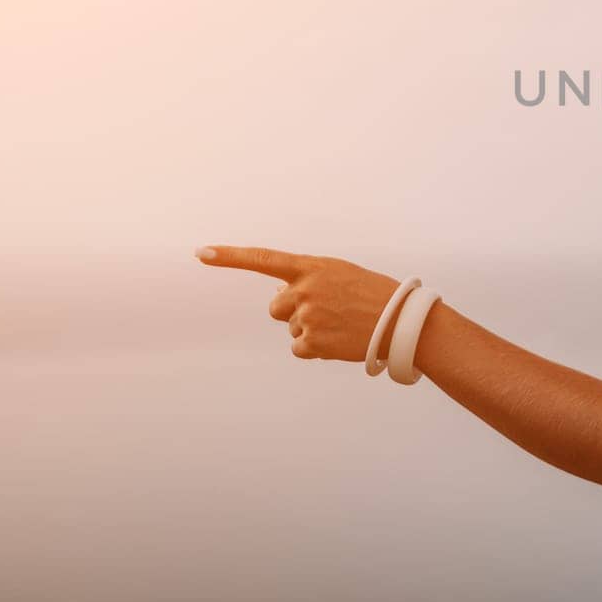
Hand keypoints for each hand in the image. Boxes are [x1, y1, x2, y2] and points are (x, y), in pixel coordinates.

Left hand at [195, 244, 405, 362]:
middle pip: (277, 306)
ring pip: (292, 328)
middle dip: (293, 311)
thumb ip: (308, 280)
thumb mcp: (340, 275)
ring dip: (311, 329)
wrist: (400, 321)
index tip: (201, 252)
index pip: (263, 259)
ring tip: (342, 324)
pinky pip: (299, 348)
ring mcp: (306, 317)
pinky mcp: (311, 342)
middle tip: (327, 311)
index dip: (230, 257)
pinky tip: (338, 340)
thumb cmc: (373, 294)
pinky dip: (315, 348)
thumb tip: (277, 296)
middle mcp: (304, 290)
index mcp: (312, 267)